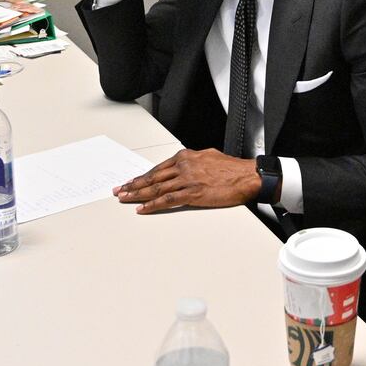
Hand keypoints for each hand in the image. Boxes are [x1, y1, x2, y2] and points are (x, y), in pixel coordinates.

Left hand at [114, 148, 262, 212]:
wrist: (246, 176)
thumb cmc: (231, 168)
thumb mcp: (209, 157)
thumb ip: (193, 161)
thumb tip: (185, 166)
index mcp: (186, 157)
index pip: (158, 168)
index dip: (143, 176)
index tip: (131, 181)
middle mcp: (184, 166)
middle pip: (152, 177)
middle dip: (133, 185)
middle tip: (120, 190)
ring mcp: (187, 180)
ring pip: (156, 188)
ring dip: (138, 195)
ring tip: (125, 199)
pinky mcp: (192, 193)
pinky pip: (167, 200)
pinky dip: (152, 205)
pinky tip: (143, 208)